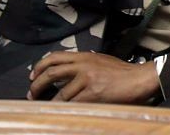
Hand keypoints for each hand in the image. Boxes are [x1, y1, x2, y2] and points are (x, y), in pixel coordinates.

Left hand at [28, 51, 159, 103]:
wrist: (138, 78)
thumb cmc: (122, 72)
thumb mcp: (100, 60)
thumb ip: (85, 63)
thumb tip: (68, 71)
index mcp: (84, 56)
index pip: (55, 57)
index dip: (40, 66)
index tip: (32, 76)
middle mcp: (83, 64)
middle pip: (51, 72)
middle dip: (38, 84)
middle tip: (31, 94)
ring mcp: (87, 78)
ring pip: (61, 92)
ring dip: (51, 103)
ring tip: (45, 109)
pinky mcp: (93, 93)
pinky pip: (73, 103)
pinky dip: (64, 109)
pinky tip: (60, 114)